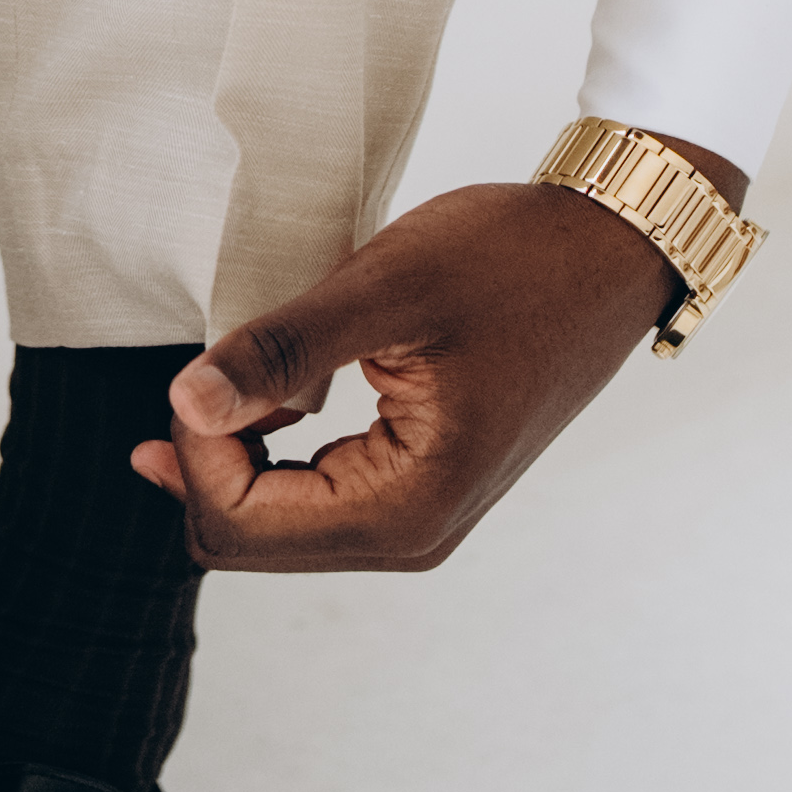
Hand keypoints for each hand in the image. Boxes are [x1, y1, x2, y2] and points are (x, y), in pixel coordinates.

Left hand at [128, 145, 752, 573]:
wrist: (607, 252)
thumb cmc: (515, 261)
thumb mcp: (386, 290)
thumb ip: (281, 351)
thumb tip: (185, 405)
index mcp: (408, 507)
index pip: (241, 527)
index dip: (197, 451)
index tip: (201, 368)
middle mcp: (413, 536)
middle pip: (251, 540)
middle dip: (208, 462)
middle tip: (205, 368)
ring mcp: (419, 517)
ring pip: (277, 523)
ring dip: (238, 457)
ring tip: (241, 373)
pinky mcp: (419, 487)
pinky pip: (315, 497)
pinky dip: (274, 451)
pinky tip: (268, 394)